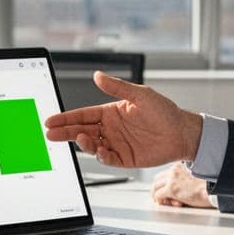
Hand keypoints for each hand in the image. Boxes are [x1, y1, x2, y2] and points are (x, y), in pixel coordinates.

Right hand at [43, 71, 202, 167]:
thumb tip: (97, 76)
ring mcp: (116, 144)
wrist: (183, 133)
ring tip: (81, 138)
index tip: (51, 120)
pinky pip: (108, 159)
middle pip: (81, 130)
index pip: (83, 115)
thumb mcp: (140, 95)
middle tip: (50, 133)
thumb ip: (117, 87)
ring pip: (92, 145)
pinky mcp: (125, 159)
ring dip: (83, 143)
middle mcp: (110, 129)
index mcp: (110, 112)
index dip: (66, 117)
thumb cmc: (164, 111)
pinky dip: (101, 156)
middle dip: (65, 132)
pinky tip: (99, 150)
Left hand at [150, 163, 213, 207]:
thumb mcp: (197, 176)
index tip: (166, 188)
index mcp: (181, 165)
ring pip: (156, 186)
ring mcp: (172, 179)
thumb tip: (180, 189)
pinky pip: (158, 195)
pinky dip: (159, 200)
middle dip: (156, 187)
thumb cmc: (211, 184)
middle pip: (158, 178)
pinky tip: (163, 203)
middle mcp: (175, 170)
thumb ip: (186, 178)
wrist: (215, 188)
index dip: (165, 182)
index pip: (167, 172)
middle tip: (157, 195)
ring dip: (156, 194)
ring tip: (160, 201)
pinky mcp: (172, 189)